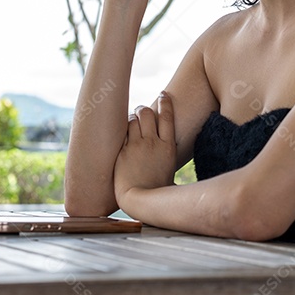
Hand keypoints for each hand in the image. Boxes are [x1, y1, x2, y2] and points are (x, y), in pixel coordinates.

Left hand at [114, 92, 176, 206]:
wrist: (139, 200)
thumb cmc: (157, 193)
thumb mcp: (170, 175)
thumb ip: (169, 164)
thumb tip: (174, 170)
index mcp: (168, 148)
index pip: (167, 116)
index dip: (166, 102)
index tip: (163, 94)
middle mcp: (153, 143)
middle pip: (147, 113)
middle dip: (143, 109)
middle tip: (141, 111)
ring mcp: (137, 146)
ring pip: (133, 119)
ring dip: (132, 117)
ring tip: (130, 120)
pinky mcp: (123, 150)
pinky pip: (122, 131)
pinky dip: (122, 129)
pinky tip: (120, 131)